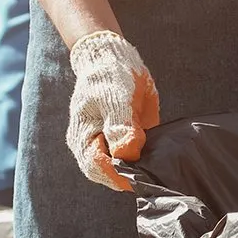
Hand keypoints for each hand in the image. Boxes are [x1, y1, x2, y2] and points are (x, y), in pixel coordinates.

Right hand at [66, 31, 159, 190]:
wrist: (115, 61)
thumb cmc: (110, 75)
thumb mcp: (116, 97)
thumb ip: (121, 126)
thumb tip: (127, 153)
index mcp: (84, 137)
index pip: (97, 167)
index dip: (118, 175)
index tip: (139, 176)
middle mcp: (93, 147)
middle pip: (108, 176)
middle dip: (129, 177)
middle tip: (150, 172)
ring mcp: (108, 148)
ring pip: (121, 172)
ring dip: (137, 172)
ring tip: (153, 163)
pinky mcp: (124, 145)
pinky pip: (133, 163)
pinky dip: (144, 164)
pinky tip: (154, 158)